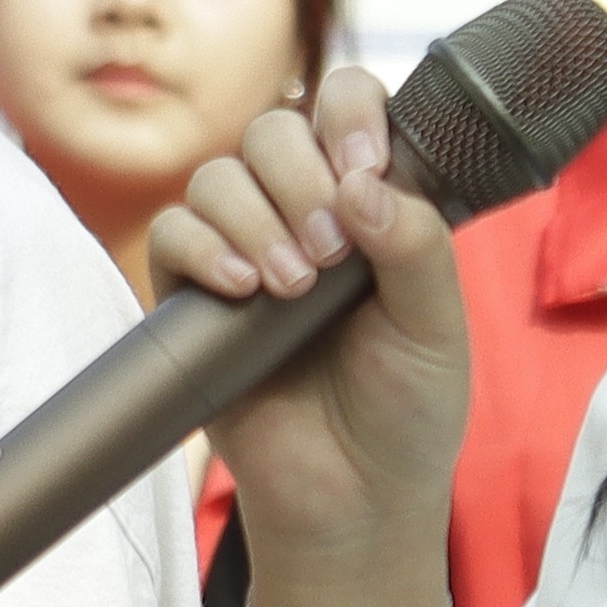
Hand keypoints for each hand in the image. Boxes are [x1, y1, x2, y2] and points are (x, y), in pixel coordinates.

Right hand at [146, 62, 474, 582]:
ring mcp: (242, 248)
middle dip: (300, 177)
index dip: (351, 115)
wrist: (353, 500)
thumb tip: (362, 181)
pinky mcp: (191, 297)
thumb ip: (415, 244)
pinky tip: (242, 290)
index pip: (347, 105)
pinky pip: (171, 233)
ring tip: (293, 287)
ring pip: (219, 175)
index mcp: (370, 200)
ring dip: (255, 217)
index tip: (366, 165)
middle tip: (331, 255)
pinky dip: (202, 248)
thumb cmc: (405, 411)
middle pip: (272, 129)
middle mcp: (303, 210)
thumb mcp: (436, 325)